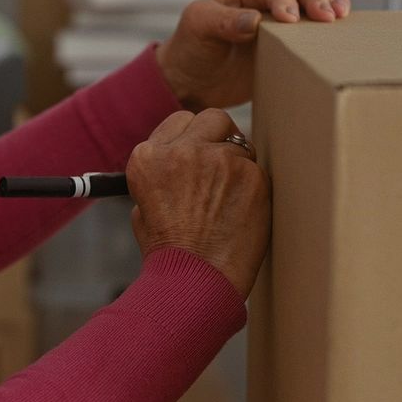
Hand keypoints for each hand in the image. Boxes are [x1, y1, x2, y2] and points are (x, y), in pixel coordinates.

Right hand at [126, 108, 269, 297]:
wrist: (196, 282)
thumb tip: (185, 159)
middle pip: (212, 119)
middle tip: (221, 167)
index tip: (197, 157)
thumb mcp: (143, 209)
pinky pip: (257, 170)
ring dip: (237, 166)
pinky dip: (253, 188)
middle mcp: (183, 151)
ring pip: (240, 144)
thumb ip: (162, 175)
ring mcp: (221, 160)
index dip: (191, 140)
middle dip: (218, 138)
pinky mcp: (252, 176)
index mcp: (149, 157)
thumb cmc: (170, 254)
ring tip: (229, 201)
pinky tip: (242, 213)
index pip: (180, 121)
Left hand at [154, 0, 348, 109]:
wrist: (195, 82)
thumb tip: (253, 20)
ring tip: (341, 17)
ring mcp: (287, 21)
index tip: (289, 18)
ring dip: (332, 4)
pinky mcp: (296, 44)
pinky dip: (334, 28)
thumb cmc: (192, 47)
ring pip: (318, 1)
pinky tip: (343, 35)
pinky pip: (320, 31)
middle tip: (325, 17)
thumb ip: (223, 21)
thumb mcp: (198, 28)